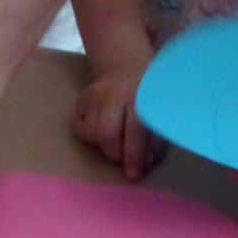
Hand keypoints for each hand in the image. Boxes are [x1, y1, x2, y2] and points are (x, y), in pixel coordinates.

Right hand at [72, 58, 163, 182]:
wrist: (127, 63)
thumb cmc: (149, 93)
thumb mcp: (160, 110)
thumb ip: (155, 137)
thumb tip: (146, 162)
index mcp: (141, 95)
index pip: (136, 129)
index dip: (134, 155)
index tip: (134, 175)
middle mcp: (116, 92)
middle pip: (106, 133)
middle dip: (114, 153)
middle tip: (122, 158)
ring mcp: (96, 93)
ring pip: (90, 131)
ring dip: (101, 145)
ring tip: (114, 142)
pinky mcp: (83, 96)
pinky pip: (78, 124)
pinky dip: (87, 132)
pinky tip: (99, 128)